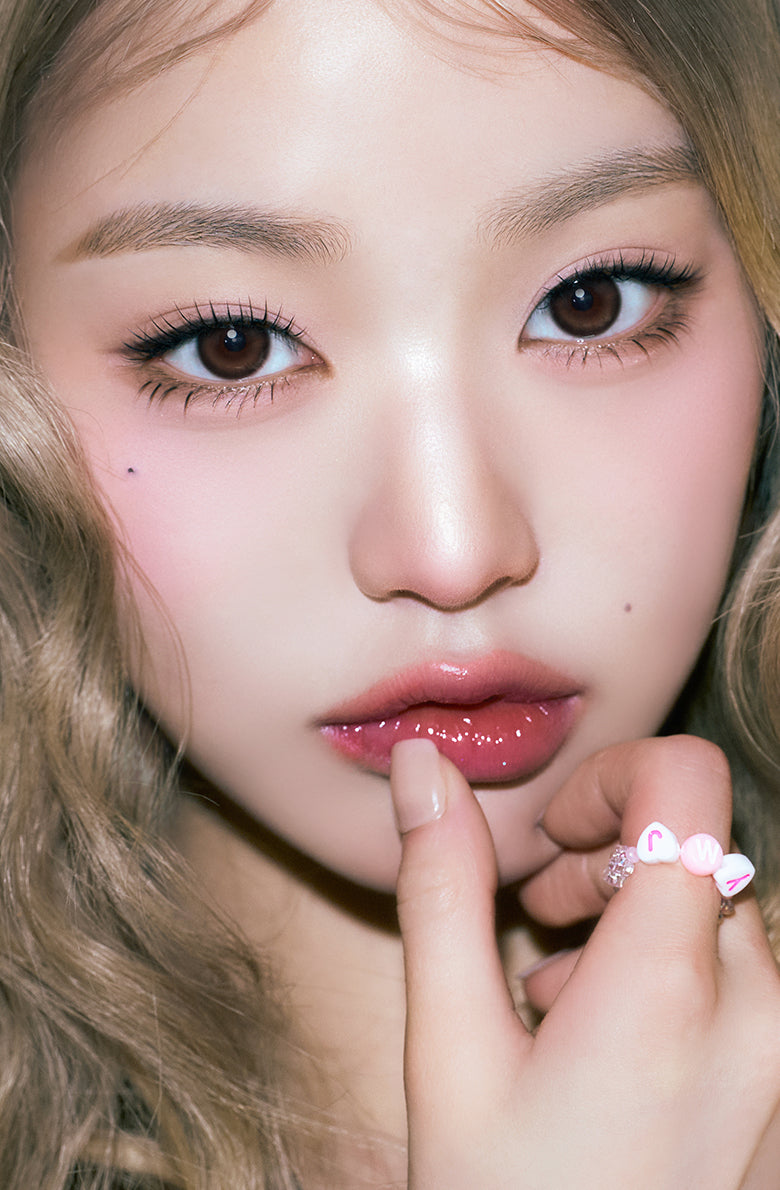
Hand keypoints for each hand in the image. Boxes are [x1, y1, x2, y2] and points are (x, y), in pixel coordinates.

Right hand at [391, 735, 779, 1188]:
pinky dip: (682, 980)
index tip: (553, 836)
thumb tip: (425, 767)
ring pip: (722, 917)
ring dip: (641, 923)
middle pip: (697, 850)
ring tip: (561, 992)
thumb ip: (442, 890)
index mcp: (669, 979)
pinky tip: (613, 1046)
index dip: (610, 777)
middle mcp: (763, 1008)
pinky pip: (750, 987)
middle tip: (538, 918)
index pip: (686, 778)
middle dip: (610, 860)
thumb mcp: (450, 1052)